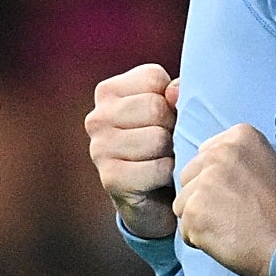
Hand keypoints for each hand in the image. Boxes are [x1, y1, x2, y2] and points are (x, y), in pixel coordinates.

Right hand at [85, 63, 179, 239]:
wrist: (156, 198)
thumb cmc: (167, 142)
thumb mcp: (174, 109)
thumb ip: (178, 91)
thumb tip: (174, 91)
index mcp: (109, 91)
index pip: (153, 78)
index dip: (173, 99)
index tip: (168, 116)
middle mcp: (97, 117)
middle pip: (155, 107)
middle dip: (173, 126)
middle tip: (169, 141)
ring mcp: (99, 149)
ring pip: (158, 138)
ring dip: (172, 151)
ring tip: (164, 158)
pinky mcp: (110, 178)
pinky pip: (158, 168)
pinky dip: (169, 174)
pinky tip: (160, 178)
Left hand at [176, 125, 275, 275]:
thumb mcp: (270, 165)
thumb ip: (240, 161)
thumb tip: (214, 170)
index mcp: (240, 136)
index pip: (205, 156)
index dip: (218, 180)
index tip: (241, 193)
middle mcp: (219, 152)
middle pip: (189, 177)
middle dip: (204, 198)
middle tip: (236, 213)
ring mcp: (205, 181)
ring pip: (183, 204)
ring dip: (201, 220)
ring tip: (234, 227)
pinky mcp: (195, 210)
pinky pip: (185, 229)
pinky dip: (201, 240)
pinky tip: (228, 239)